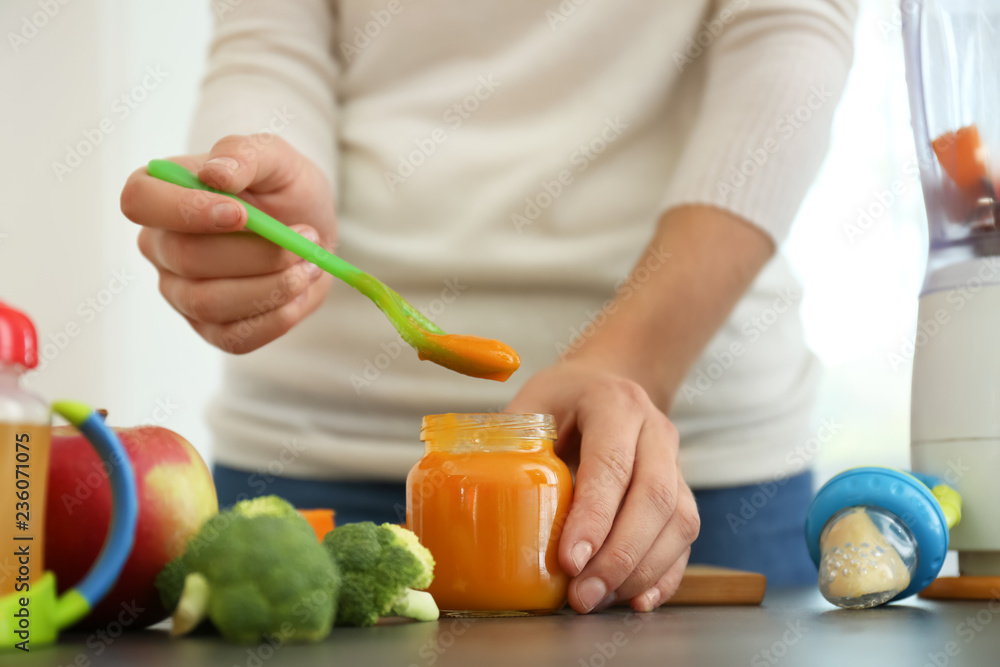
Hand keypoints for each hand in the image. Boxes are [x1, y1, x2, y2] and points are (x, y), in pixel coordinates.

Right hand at [121, 134, 336, 352]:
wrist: (309, 226)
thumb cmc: (281, 187)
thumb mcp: (274, 156)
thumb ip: (244, 153)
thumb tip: (214, 173)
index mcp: (160, 193)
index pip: (140, 201)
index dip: (186, 211)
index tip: (241, 213)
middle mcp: (161, 246)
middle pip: (187, 259)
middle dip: (256, 253)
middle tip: (306, 237)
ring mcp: (181, 292)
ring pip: (210, 303)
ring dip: (272, 287)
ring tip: (309, 263)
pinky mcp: (211, 329)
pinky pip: (234, 338)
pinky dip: (276, 319)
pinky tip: (299, 293)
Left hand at [505, 360, 698, 613]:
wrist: (608, 384)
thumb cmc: (562, 400)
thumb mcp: (531, 403)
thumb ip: (508, 441)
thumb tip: (465, 493)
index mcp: (614, 403)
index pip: (612, 463)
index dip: (595, 515)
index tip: (570, 560)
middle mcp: (655, 431)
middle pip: (654, 498)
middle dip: (619, 556)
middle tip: (582, 595)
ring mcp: (676, 462)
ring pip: (678, 522)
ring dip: (640, 571)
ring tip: (597, 601)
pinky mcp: (683, 492)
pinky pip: (685, 539)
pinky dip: (664, 575)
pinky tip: (635, 600)